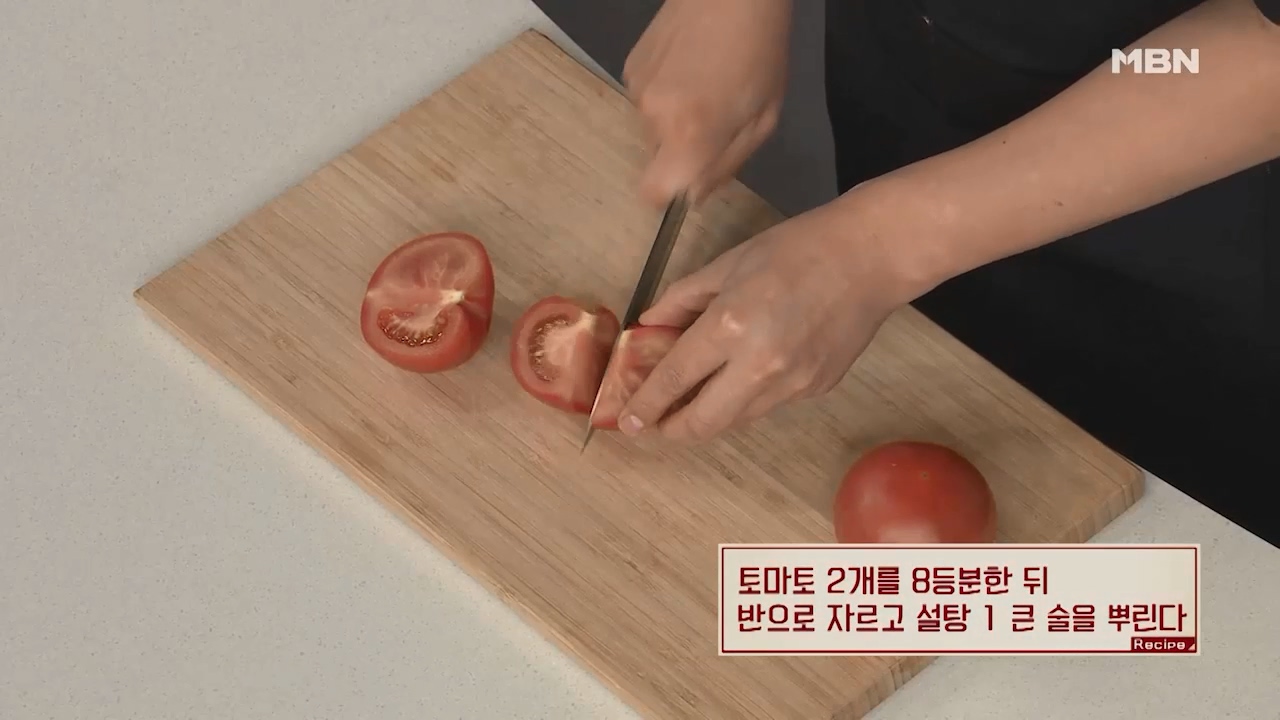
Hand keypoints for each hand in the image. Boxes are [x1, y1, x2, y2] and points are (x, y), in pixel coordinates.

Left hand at [615, 199, 918, 442]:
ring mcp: (793, 383)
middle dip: (672, 430)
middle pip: (703, 422)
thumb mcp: (729, 263)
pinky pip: (768, 405)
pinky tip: (741, 377)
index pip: (674, 380)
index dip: (646, 405)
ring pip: (736, 419)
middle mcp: (761, 365)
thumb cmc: (801, 248)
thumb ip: (683, 299)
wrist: (871, 256)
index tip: (628, 420)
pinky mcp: (816, 389)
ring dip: (708, 417)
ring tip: (691, 402)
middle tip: (654, 424)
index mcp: (731, 326)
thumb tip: (650, 325)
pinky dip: (746, 398)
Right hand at [624, 0, 791, 205]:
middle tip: (715, 118)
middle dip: (682, 150)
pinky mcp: (629, 67)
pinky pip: (646, 100)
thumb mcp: (762, 120)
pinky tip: (688, 67)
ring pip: (652, 128)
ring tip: (704, 86)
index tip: (689, 179)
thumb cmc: (761, 54)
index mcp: (689, 135)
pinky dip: (665, 94)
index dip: (668, 195)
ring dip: (675, 120)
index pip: (652, 194)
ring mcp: (636, 90)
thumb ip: (726, 165)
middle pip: (658, 159)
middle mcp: (653, 118)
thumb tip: (694, 194)